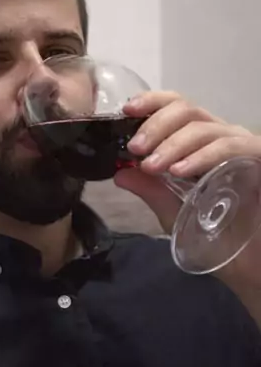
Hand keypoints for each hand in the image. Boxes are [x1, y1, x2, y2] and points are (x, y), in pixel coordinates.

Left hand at [113, 90, 260, 291]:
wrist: (253, 264)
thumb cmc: (220, 235)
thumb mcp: (176, 212)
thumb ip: (151, 191)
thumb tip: (120, 174)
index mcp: (202, 141)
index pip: (177, 107)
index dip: (151, 102)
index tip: (126, 111)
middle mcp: (223, 136)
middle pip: (186, 110)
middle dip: (155, 125)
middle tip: (135, 149)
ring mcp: (243, 146)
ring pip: (204, 127)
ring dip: (172, 144)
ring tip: (152, 166)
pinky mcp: (260, 157)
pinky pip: (230, 147)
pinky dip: (202, 156)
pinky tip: (180, 171)